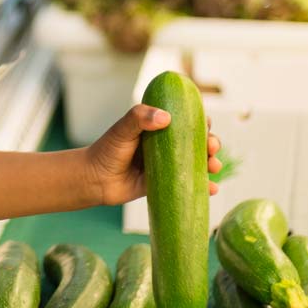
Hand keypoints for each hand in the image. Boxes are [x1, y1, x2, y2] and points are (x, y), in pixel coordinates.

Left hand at [84, 104, 221, 205]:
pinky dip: (203, 188)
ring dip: (211, 164)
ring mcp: (167, 166)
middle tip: (212, 148)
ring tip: (213, 167)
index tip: (207, 124)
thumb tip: (165, 117)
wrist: (94, 180)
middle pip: (196, 142)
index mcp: (158, 128)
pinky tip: (212, 190)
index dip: (200, 122)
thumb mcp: (122, 130)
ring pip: (196, 163)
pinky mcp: (165, 184)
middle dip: (211, 144)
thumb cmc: (106, 150)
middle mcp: (166, 146)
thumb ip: (139, 118)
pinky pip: (188, 184)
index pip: (185, 121)